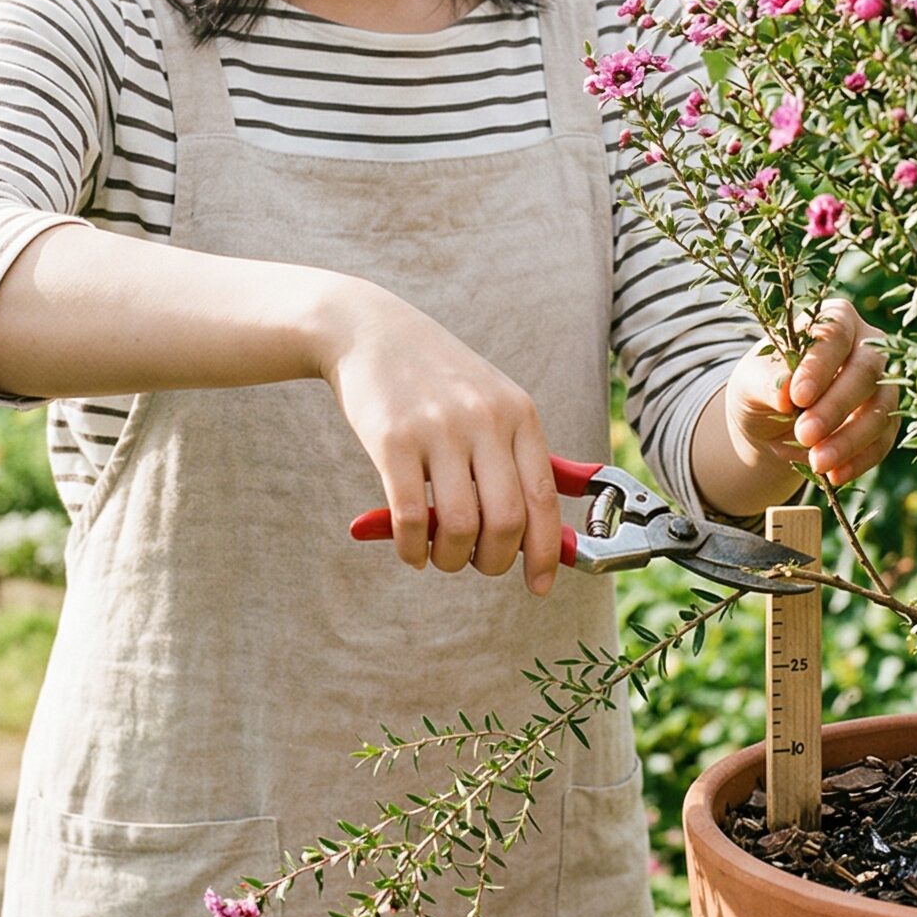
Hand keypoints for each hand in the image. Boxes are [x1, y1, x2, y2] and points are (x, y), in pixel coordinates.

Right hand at [317, 279, 562, 594]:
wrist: (370, 330)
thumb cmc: (436, 377)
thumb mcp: (492, 401)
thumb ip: (516, 458)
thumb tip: (543, 533)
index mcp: (520, 414)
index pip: (543, 500)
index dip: (546, 553)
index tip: (539, 585)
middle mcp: (485, 420)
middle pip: (506, 521)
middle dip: (494, 561)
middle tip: (477, 564)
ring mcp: (438, 429)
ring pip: (458, 526)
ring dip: (449, 558)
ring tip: (439, 555)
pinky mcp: (391, 440)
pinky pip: (408, 517)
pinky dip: (411, 549)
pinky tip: (410, 550)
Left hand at [724, 299, 900, 487]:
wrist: (772, 423)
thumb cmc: (763, 387)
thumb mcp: (751, 381)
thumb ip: (766, 382)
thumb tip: (785, 394)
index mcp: (834, 319)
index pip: (834, 334)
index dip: (819, 366)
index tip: (797, 397)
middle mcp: (867, 345)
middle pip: (866, 370)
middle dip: (836, 407)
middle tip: (805, 435)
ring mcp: (883, 383)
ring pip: (881, 408)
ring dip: (850, 439)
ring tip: (818, 463)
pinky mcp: (886, 420)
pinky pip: (883, 441)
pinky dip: (860, 460)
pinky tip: (835, 475)